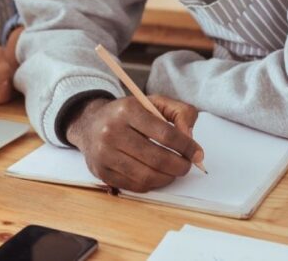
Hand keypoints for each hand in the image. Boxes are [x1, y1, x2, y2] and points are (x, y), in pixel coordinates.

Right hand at [65, 95, 203, 192]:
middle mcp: (112, 131)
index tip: (197, 153)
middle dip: (180, 166)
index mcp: (128, 110)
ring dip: (167, 178)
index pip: (165, 134)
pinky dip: (151, 184)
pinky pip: (134, 186)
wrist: (90, 123)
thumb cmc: (128, 114)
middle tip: (187, 165)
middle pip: (157, 159)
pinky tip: (156, 175)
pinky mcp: (101, 171)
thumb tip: (190, 138)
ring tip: (173, 171)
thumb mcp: (153, 102)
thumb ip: (179, 113)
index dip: (187, 147)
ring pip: (146, 176)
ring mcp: (104, 154)